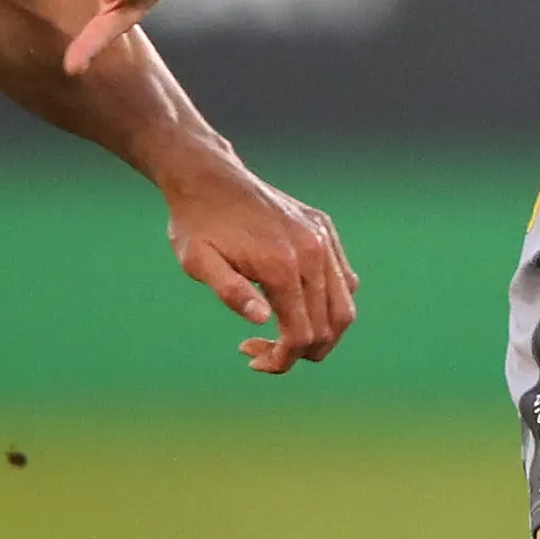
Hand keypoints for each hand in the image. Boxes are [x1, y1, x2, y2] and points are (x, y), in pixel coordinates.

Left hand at [164, 154, 357, 373]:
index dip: (282, 361)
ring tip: (282, 335)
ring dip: (319, 333)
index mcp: (282, 265)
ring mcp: (322, 239)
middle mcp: (312, 251)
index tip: (252, 360)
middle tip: (260, 351)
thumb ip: (230, 292)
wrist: (208, 178)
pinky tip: (294, 304)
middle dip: (299, 352)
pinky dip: (328, 304)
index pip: (301, 335)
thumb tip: (263, 321)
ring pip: (344, 307)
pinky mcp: (324, 229)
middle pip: (329, 327)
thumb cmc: (196, 224)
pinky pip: (343, 279)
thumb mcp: (197, 262)